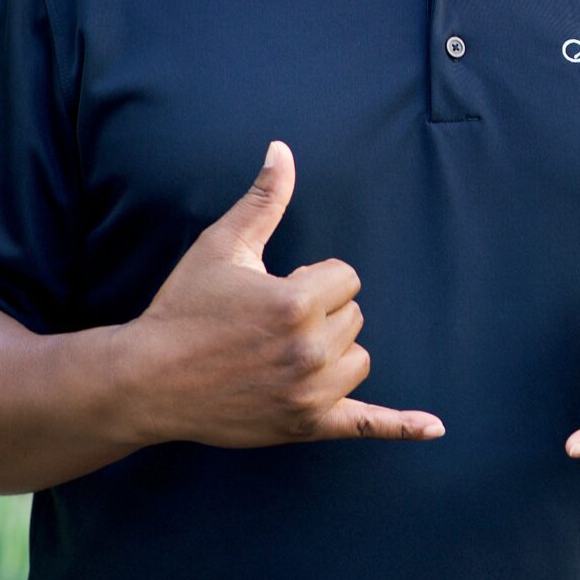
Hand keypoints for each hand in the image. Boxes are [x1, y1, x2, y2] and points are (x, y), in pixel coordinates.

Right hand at [116, 142, 443, 447]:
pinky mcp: (306, 425)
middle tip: (265, 325)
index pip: (347, 278)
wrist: (144, 381)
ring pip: (358, 359)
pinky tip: (435, 430)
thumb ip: (263, 200)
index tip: (272, 291)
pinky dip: (401, 427)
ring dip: (333, 353)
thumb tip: (282, 149)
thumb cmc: (183, 309)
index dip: (312, 279)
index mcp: (297, 303)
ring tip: (283, 352)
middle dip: (320, 314)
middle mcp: (310, 351)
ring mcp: (310, 393)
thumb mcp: (222, 247)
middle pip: (354, 317)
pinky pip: (366, 425)